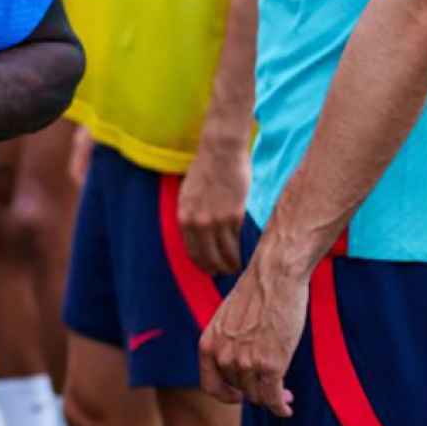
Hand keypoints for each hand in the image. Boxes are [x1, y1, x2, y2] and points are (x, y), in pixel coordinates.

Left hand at [178, 137, 250, 273]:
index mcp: (183, 216)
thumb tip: (197, 232)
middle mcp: (197, 222)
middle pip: (206, 256)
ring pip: (223, 253)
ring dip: (230, 264)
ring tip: (235, 268)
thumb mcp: (188, 193)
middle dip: (215, 268)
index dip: (201, 263)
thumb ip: (191, 213)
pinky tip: (243, 256)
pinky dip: (240, 252)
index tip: (208, 269)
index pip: (191, 250)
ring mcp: (215, 220)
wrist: (221, 152)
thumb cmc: (205, 169)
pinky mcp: (234, 216)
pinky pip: (236, 242)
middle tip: (224, 273)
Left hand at [198, 250, 306, 416]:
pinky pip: (273, 398)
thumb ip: (227, 342)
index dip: (225, 396)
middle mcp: (223, 356)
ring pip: (257, 396)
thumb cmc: (256, 293)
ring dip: (271, 399)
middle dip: (256, 393)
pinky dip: (280, 406)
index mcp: (208, 344)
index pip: (210, 386)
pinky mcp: (270, 365)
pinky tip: (286, 407)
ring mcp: (246, 362)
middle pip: (240, 390)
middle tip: (273, 390)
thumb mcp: (228, 318)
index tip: (239, 396)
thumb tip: (237, 366)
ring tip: (284, 394)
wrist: (274, 276)